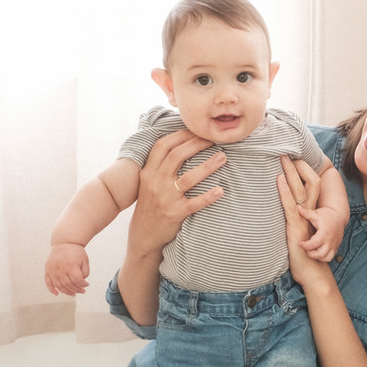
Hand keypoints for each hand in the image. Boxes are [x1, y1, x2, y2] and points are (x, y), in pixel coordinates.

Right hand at [45, 243, 89, 295]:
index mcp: (71, 266)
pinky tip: (57, 293)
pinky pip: (48, 282)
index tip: (86, 285)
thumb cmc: (75, 251)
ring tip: (73, 294)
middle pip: (68, 284)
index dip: (83, 285)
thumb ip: (85, 272)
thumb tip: (82, 281)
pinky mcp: (47, 269)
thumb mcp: (85, 260)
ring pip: (59, 285)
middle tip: (82, 291)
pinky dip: (51, 289)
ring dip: (66, 292)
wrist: (64, 242)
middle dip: (77, 290)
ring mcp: (53, 270)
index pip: (77, 280)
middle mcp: (60, 268)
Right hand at [132, 130, 224, 251]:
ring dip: (208, 166)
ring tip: (223, 157)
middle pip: (177, 156)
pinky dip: (208, 197)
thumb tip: (179, 146)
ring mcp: (165, 198)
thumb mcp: (147, 183)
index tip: (197, 129)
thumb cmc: (150, 206)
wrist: (143, 236)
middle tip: (215, 139)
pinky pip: (194, 203)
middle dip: (197, 144)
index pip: (163, 146)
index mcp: (148, 172)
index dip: (180, 135)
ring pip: (188, 178)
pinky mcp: (175, 214)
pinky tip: (221, 190)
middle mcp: (155, 182)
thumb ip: (159, 166)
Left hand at [275, 155, 329, 283]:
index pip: (312, 186)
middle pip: (310, 182)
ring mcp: (304, 219)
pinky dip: (284, 190)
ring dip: (290, 173)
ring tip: (282, 159)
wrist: (312, 271)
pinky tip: (279, 179)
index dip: (305, 172)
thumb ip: (293, 220)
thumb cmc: (304, 255)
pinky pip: (290, 204)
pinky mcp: (296, 226)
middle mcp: (311, 212)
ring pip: (300, 190)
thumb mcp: (298, 233)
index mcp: (312, 213)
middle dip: (298, 166)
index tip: (295, 158)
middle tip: (287, 152)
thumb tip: (284, 210)